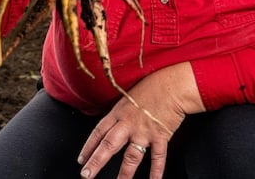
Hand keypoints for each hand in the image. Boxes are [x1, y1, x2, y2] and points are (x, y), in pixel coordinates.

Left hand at [77, 62, 205, 178]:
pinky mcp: (160, 136)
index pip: (98, 132)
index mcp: (118, 113)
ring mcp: (144, 131)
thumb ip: (121, 112)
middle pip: (108, 145)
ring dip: (124, 173)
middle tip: (86, 175)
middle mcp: (128, 124)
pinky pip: (158, 157)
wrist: (173, 85)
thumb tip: (113, 124)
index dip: (88, 146)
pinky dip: (156, 171)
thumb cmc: (152, 86)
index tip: (81, 159)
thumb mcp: (129, 96)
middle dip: (96, 161)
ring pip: (131, 156)